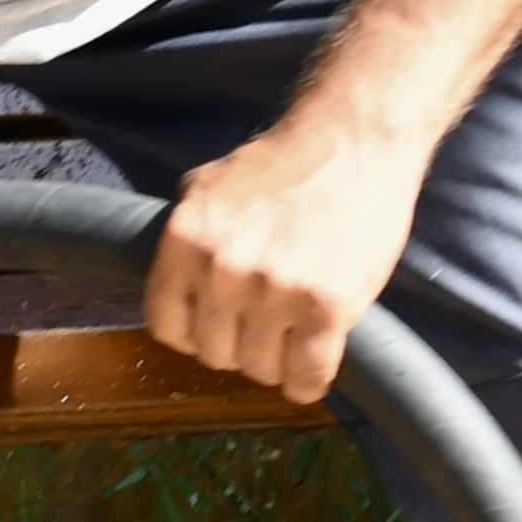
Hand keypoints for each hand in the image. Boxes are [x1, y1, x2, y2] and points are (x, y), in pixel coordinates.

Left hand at [142, 109, 434, 399]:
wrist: (354, 140)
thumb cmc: (283, 164)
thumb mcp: (206, 188)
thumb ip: (185, 240)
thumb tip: (172, 290)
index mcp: (185, 240)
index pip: (167, 326)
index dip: (193, 331)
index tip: (216, 324)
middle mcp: (224, 269)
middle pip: (214, 352)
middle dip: (238, 343)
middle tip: (264, 321)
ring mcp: (276, 291)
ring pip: (260, 369)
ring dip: (276, 360)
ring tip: (294, 330)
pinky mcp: (328, 309)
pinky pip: (306, 378)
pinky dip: (308, 381)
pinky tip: (313, 362)